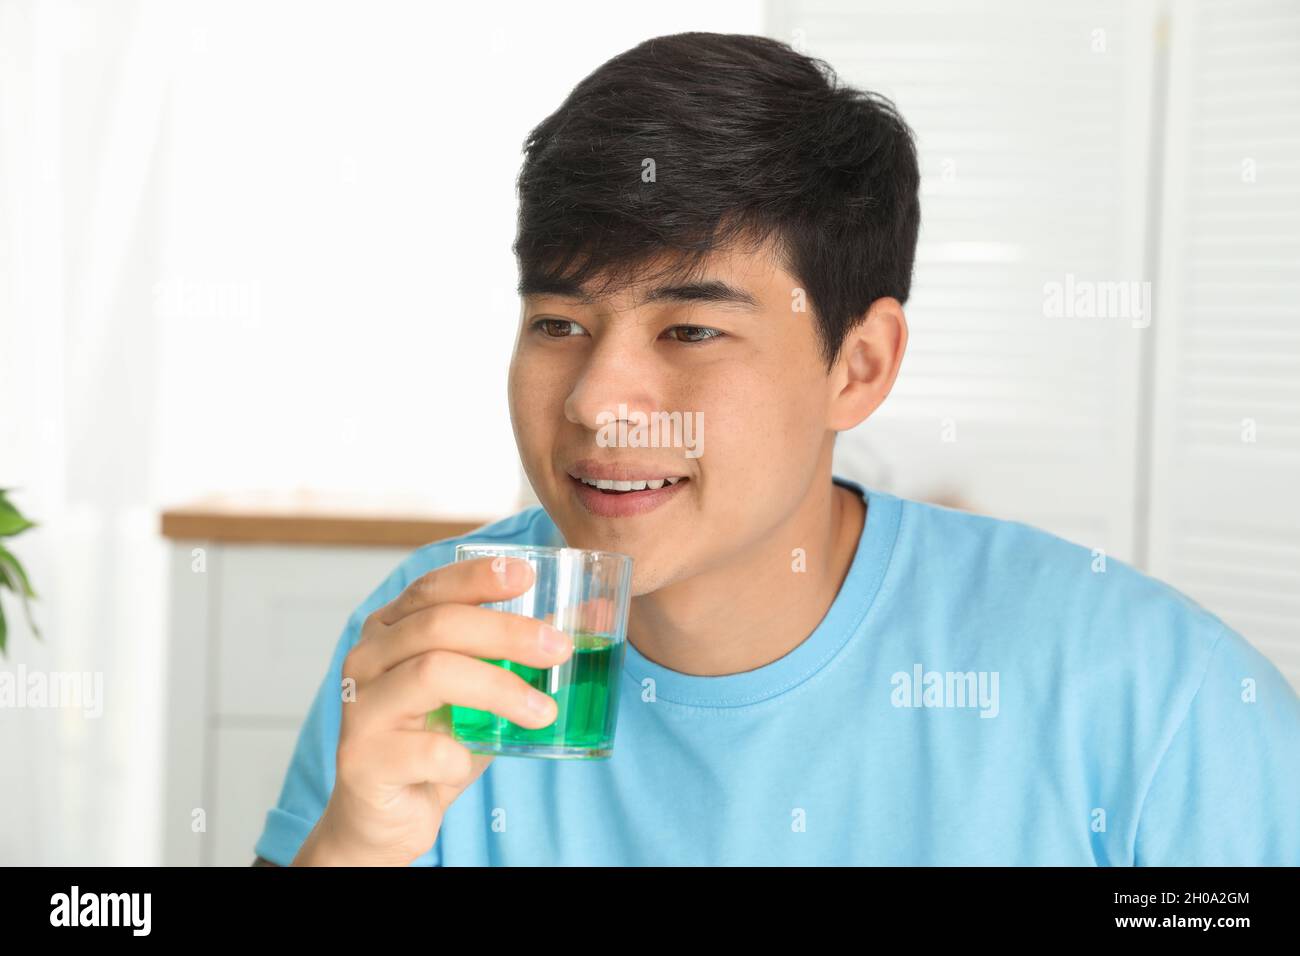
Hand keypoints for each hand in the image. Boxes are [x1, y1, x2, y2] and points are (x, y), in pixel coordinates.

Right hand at [293, 555, 573, 865]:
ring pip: (432, 674)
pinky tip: (466, 764)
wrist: (386, 818)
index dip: (477, 577)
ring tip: (543, 712)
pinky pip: (425, 749)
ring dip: (499, 689)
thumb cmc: (436, 742)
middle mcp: (366, 659)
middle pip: (438, 625)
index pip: (432, 589)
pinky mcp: (363, 759)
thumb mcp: (481, 691)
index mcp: (389, 631)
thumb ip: (523, 653)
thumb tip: (595, 616)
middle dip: (507, 632)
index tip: (527, 576)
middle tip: (559, 649)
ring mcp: (359, 708)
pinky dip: (459, 756)